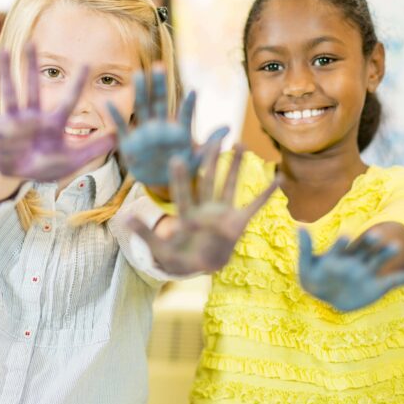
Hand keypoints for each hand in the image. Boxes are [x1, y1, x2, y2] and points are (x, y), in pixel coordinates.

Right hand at [0, 45, 114, 181]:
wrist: (22, 174)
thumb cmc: (48, 165)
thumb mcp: (73, 160)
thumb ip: (94, 149)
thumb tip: (119, 137)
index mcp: (53, 123)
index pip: (68, 100)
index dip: (77, 83)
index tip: (87, 63)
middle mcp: (33, 116)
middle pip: (33, 87)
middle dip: (32, 65)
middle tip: (32, 42)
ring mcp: (15, 121)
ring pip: (10, 93)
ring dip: (7, 73)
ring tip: (6, 51)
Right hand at [109, 67, 227, 185]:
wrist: (160, 181)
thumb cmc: (181, 168)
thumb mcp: (198, 160)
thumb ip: (211, 145)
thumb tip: (228, 128)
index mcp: (179, 132)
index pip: (185, 115)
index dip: (189, 105)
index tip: (194, 92)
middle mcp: (161, 127)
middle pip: (160, 103)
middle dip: (160, 85)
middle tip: (159, 66)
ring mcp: (144, 133)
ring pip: (142, 108)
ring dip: (140, 92)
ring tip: (139, 74)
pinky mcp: (130, 143)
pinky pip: (122, 127)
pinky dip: (116, 116)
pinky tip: (109, 103)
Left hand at [126, 144, 278, 274]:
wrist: (199, 266)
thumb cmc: (179, 257)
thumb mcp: (161, 249)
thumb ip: (146, 234)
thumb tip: (124, 218)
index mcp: (186, 214)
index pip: (183, 193)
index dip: (181, 178)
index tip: (178, 158)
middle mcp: (204, 208)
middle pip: (208, 180)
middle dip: (210, 160)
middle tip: (212, 138)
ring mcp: (222, 213)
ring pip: (229, 184)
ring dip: (236, 166)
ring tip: (241, 144)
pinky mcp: (237, 222)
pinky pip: (254, 206)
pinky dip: (266, 194)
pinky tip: (278, 179)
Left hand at [298, 229, 403, 311]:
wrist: (328, 295)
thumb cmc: (314, 277)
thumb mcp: (307, 264)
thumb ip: (306, 247)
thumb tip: (299, 226)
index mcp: (339, 254)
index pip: (341, 247)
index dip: (343, 242)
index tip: (345, 235)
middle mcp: (356, 260)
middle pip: (363, 249)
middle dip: (369, 243)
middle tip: (376, 236)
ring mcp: (367, 272)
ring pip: (378, 261)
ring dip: (386, 254)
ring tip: (396, 245)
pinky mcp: (377, 286)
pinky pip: (393, 282)